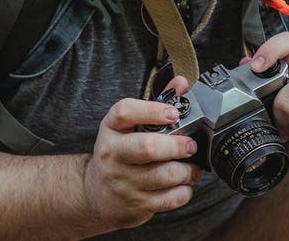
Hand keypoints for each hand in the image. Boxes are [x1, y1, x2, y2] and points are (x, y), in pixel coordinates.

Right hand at [82, 75, 202, 229]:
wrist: (96, 194)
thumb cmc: (119, 153)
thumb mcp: (128, 126)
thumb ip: (156, 102)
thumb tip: (182, 83)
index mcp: (110, 130)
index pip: (125, 112)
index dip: (152, 110)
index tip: (173, 113)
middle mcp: (113, 155)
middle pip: (148, 147)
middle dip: (177, 145)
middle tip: (190, 145)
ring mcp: (124, 182)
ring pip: (165, 175)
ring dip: (187, 171)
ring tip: (192, 167)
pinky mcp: (137, 204)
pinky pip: (170, 198)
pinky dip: (185, 191)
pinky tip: (183, 184)